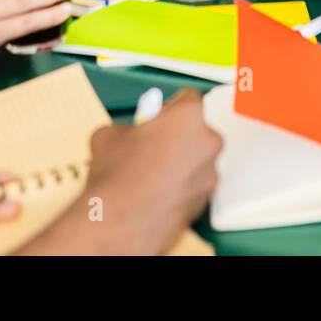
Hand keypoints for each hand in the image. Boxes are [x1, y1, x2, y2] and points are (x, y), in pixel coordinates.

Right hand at [21, 90, 221, 254]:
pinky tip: (155, 192)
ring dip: (179, 163)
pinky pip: (193, 185)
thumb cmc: (117, 177)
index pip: (188, 99)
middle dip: (177, 136)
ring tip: (149, 174)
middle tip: (152, 146)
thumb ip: (130, 128)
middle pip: (197, 131)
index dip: (169, 108)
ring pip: (197, 160)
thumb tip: (128, 135)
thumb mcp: (110, 134)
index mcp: (189, 117)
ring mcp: (209, 176)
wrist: (118, 222)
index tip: (158, 117)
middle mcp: (207, 144)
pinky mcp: (204, 203)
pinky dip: (179, 187)